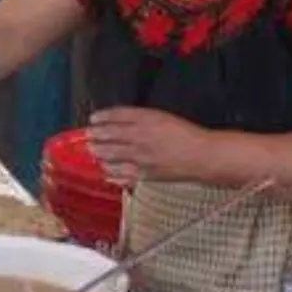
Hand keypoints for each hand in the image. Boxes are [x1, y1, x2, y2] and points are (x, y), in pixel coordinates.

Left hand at [84, 107, 212, 186]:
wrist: (202, 156)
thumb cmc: (185, 134)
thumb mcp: (161, 117)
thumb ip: (139, 118)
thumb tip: (116, 120)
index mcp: (146, 120)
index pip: (116, 116)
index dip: (101, 117)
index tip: (93, 119)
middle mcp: (139, 138)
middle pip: (108, 136)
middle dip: (95, 136)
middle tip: (89, 136)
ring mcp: (140, 158)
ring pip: (110, 156)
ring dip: (99, 154)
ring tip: (95, 152)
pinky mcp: (144, 174)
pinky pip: (121, 175)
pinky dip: (112, 173)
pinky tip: (107, 172)